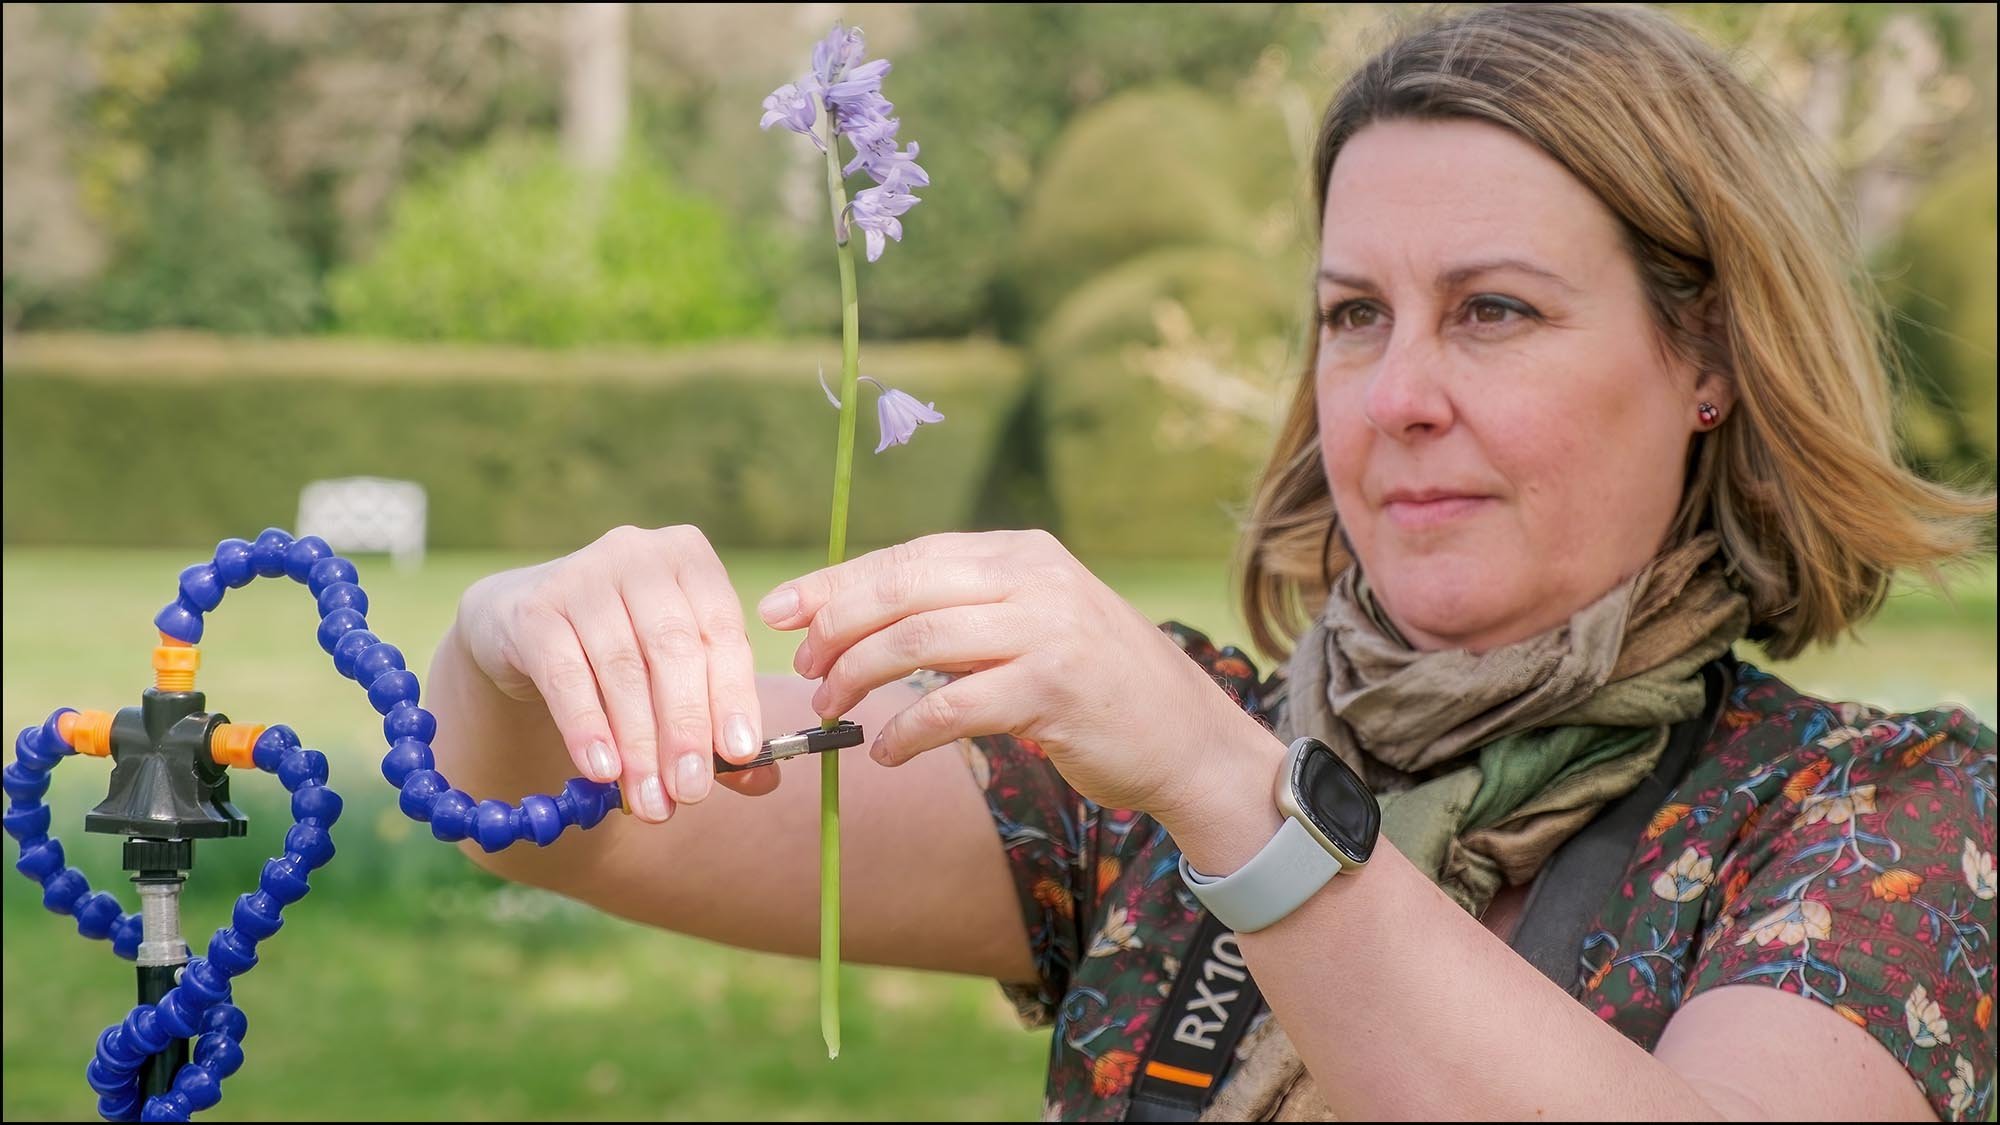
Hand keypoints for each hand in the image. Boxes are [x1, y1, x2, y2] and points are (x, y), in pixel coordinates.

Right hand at [455, 524, 775, 821]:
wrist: (528, 623)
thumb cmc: (625, 650)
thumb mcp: (676, 673)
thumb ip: (717, 723)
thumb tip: (762, 780)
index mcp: (692, 560)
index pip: (722, 631)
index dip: (733, 695)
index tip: (741, 754)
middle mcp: (639, 554)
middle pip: (673, 649)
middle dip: (685, 728)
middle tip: (691, 792)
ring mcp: (583, 576)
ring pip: (621, 668)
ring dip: (639, 744)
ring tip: (650, 801)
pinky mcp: (534, 608)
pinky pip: (565, 676)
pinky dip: (586, 727)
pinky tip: (601, 770)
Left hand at [758, 530, 1259, 818]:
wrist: (1187, 739)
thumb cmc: (1096, 688)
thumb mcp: (1035, 623)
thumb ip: (965, 611)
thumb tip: (859, 619)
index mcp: (1021, 552)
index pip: (907, 556)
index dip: (835, 583)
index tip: (779, 611)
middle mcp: (1033, 578)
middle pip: (902, 590)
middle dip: (837, 630)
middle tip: (805, 672)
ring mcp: (1047, 630)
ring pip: (918, 642)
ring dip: (859, 680)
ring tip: (833, 713)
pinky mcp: (1053, 688)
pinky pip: (952, 706)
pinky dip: (905, 731)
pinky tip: (885, 751)